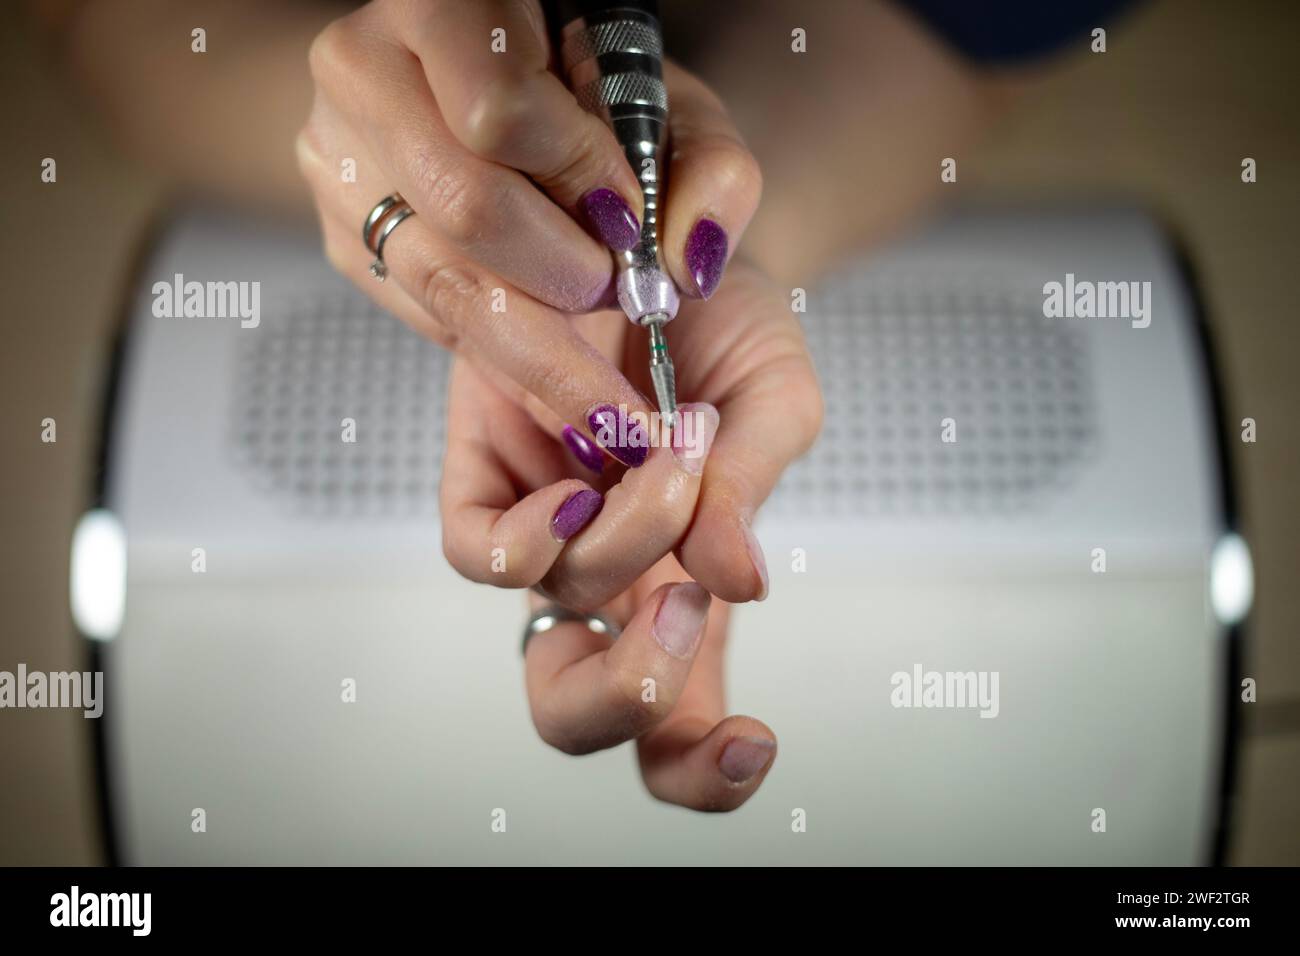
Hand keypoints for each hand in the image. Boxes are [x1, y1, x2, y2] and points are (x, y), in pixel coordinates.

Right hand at [295, 0, 762, 430]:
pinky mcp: (341, 233)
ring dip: (540, 330)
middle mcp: (367, 70)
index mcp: (443, 6)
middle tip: (613, 286)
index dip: (578, 175)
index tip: (627, 216)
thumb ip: (713, 173)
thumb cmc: (597, 105)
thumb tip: (693, 264)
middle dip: (565, 272)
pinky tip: (543, 329)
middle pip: (468, 207)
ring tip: (592, 330)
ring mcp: (337, 155)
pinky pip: (425, 313)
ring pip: (441, 278)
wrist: (504, 116)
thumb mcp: (670, 112)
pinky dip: (499, 342)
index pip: (501, 111)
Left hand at [438, 263, 821, 808]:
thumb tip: (739, 582)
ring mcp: (540, 530)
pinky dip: (529, 534)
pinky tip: (582, 482)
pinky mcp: (480, 470)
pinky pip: (476, 547)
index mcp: (684, 589)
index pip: (676, 727)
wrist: (658, 236)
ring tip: (677, 453)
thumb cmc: (727, 332)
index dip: (703, 773)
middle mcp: (606, 577)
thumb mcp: (772, 400)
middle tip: (687, 605)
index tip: (756, 744)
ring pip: (556, 602)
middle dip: (631, 691)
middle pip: (575, 712)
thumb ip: (754, 489)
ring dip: (630, 543)